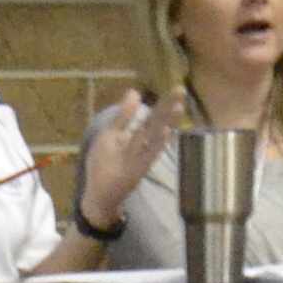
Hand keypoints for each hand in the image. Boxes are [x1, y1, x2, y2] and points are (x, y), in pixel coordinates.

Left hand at [78, 88, 174, 228]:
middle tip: (182, 90)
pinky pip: (149, 155)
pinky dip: (157, 144)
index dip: (164, 102)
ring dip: (167, 123)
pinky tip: (165, 132)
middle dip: (168, 107)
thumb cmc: (105, 163)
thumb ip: (123, 116)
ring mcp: (141, 157)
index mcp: (137, 136)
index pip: (153, 115)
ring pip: (156, 137)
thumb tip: (135, 91)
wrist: (99, 194)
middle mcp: (143, 145)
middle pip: (157, 122)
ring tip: (179, 107)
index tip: (179, 87)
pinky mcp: (137, 169)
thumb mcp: (110, 135)